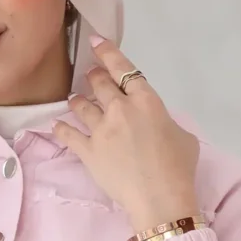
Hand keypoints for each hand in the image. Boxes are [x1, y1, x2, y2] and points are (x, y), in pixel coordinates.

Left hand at [50, 38, 199, 229]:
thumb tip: (156, 124)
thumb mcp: (183, 135)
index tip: (95, 41)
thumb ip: (165, 121)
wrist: (160, 199)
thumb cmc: (178, 168)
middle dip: (93, 77)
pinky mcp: (88, 151)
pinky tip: (57, 126)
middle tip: (90, 76)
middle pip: (99, 83)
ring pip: (81, 106)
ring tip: (74, 100)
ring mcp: (101, 129)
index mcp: (146, 100)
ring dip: (77, 100)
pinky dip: (62, 129)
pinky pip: (69, 135)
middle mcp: (120, 109)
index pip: (124, 68)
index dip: (107, 52)